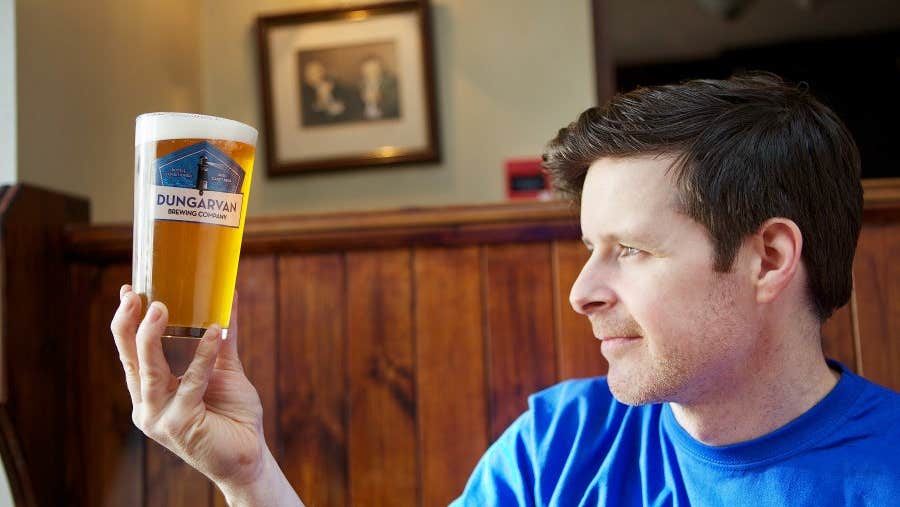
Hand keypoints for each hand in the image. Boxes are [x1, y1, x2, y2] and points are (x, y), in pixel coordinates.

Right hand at [110, 285, 266, 489]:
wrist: (248, 453)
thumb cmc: (232, 413)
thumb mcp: (223, 368)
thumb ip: (221, 337)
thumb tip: (228, 296)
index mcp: (150, 391)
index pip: (130, 353)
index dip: (126, 322)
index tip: (129, 289)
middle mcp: (147, 405)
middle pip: (131, 359)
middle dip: (130, 324)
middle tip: (138, 295)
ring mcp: (159, 417)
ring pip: (149, 370)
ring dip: (152, 337)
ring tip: (160, 307)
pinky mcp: (179, 424)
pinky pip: (190, 381)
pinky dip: (202, 355)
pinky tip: (213, 332)